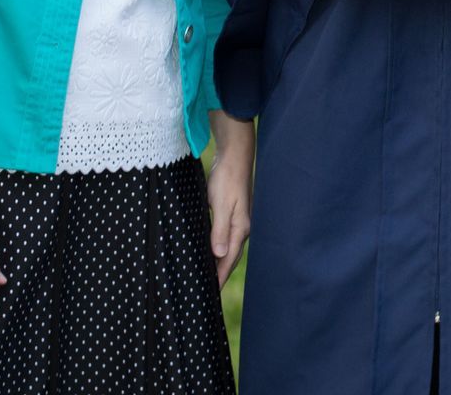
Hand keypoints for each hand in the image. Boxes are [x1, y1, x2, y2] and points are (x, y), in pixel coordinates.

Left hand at [206, 112, 254, 286]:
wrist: (234, 157)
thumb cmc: (227, 179)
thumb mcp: (220, 204)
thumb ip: (219, 230)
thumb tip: (219, 255)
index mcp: (240, 228)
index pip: (229, 259)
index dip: (220, 276)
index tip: (211, 293)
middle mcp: (242, 227)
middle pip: (231, 257)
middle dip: (221, 274)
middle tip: (209, 292)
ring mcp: (238, 221)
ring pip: (228, 248)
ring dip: (220, 263)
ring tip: (210, 277)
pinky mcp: (232, 214)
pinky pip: (225, 238)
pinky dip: (218, 249)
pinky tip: (211, 252)